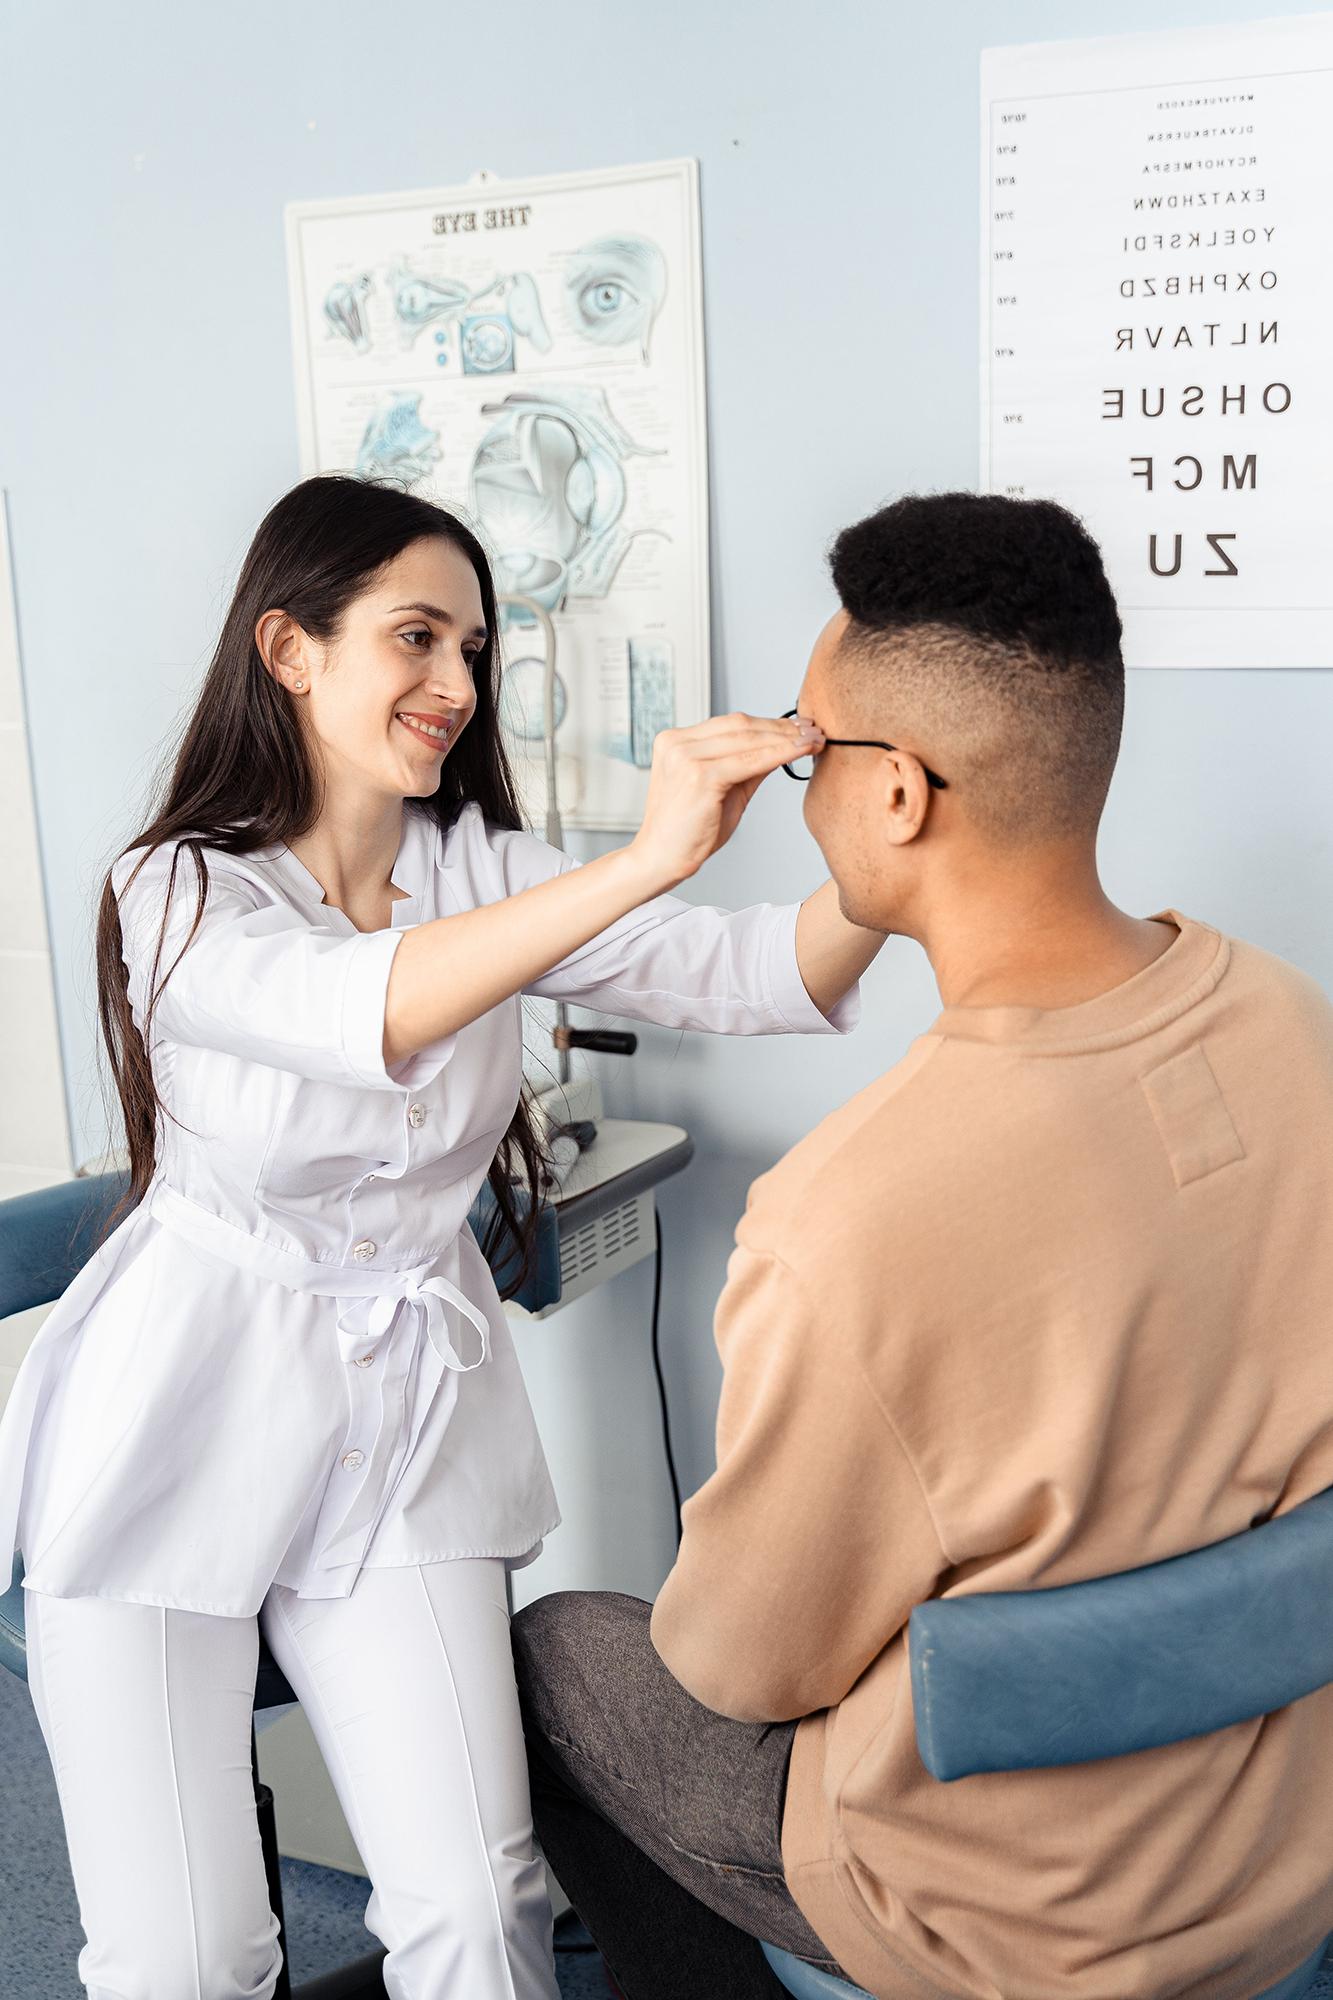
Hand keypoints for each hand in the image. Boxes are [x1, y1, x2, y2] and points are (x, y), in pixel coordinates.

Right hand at [628, 712, 824, 892]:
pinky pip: (750, 761)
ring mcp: (686, 757)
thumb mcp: (723, 789)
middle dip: (783, 727)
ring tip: (816, 740)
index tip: (800, 726)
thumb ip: (747, 765)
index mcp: (677, 741)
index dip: (769, 723)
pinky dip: (780, 754)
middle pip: (741, 726)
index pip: (731, 724)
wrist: (661, 860)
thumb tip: (784, 746)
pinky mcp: (699, 775)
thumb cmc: (689, 831)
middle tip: (816, 730)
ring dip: (787, 738)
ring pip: (748, 739)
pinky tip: (802, 751)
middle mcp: (677, 742)